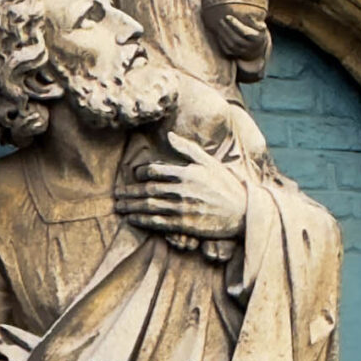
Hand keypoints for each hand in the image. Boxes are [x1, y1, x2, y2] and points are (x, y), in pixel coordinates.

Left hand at [114, 133, 247, 243]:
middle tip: (117, 195)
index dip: (141, 173)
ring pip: (149, 207)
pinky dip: (142, 221)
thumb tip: (169, 135)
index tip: (134, 176)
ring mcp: (182, 208)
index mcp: (187, 173)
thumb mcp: (210, 162)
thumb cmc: (226, 185)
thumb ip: (187, 148)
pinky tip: (133, 220)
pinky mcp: (184, 225)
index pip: (156, 171)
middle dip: (130, 192)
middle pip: (148, 190)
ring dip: (132, 207)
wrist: (244, 212)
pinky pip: (158, 223)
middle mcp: (182, 190)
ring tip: (119, 208)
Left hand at [205, 0, 267, 60]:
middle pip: (236, 39)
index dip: (235, 24)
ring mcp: (242, 52)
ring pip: (231, 45)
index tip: (228, 16)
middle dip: (227, 29)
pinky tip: (219, 32)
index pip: (244, 32)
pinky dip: (222, 41)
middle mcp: (249, 47)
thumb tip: (248, 16)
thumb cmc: (257, 32)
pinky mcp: (235, 54)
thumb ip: (255, 21)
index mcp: (256, 39)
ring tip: (219, 24)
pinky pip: (227, 49)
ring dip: (223, 35)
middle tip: (221, 20)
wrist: (256, 48)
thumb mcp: (260, 26)